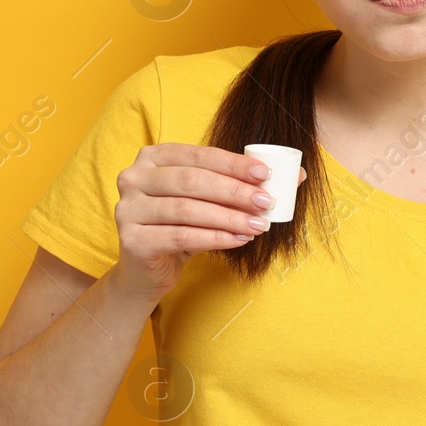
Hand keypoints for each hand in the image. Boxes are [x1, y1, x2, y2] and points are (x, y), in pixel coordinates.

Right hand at [109, 143, 305, 300]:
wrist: (147, 270)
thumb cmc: (182, 225)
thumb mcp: (208, 200)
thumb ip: (242, 184)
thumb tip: (297, 175)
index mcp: (153, 157)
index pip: (198, 155)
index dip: (233, 164)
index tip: (265, 175)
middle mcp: (133, 177)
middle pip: (192, 181)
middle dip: (234, 191)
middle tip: (266, 202)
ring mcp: (127, 208)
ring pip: (187, 209)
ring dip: (229, 217)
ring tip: (258, 225)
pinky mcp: (132, 239)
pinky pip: (181, 236)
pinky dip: (215, 237)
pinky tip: (239, 239)